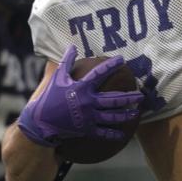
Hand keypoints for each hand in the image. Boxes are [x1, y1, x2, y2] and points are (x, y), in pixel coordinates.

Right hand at [16, 48, 142, 146]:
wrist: (41, 122)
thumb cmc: (49, 98)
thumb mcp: (57, 78)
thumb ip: (66, 62)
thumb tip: (72, 46)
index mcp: (82, 88)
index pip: (100, 73)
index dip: (111, 65)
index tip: (122, 59)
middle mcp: (88, 102)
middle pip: (113, 100)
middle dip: (129, 97)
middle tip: (140, 95)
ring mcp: (89, 117)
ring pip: (113, 116)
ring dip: (126, 115)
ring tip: (136, 112)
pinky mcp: (87, 129)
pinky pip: (103, 133)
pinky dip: (113, 134)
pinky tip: (123, 134)